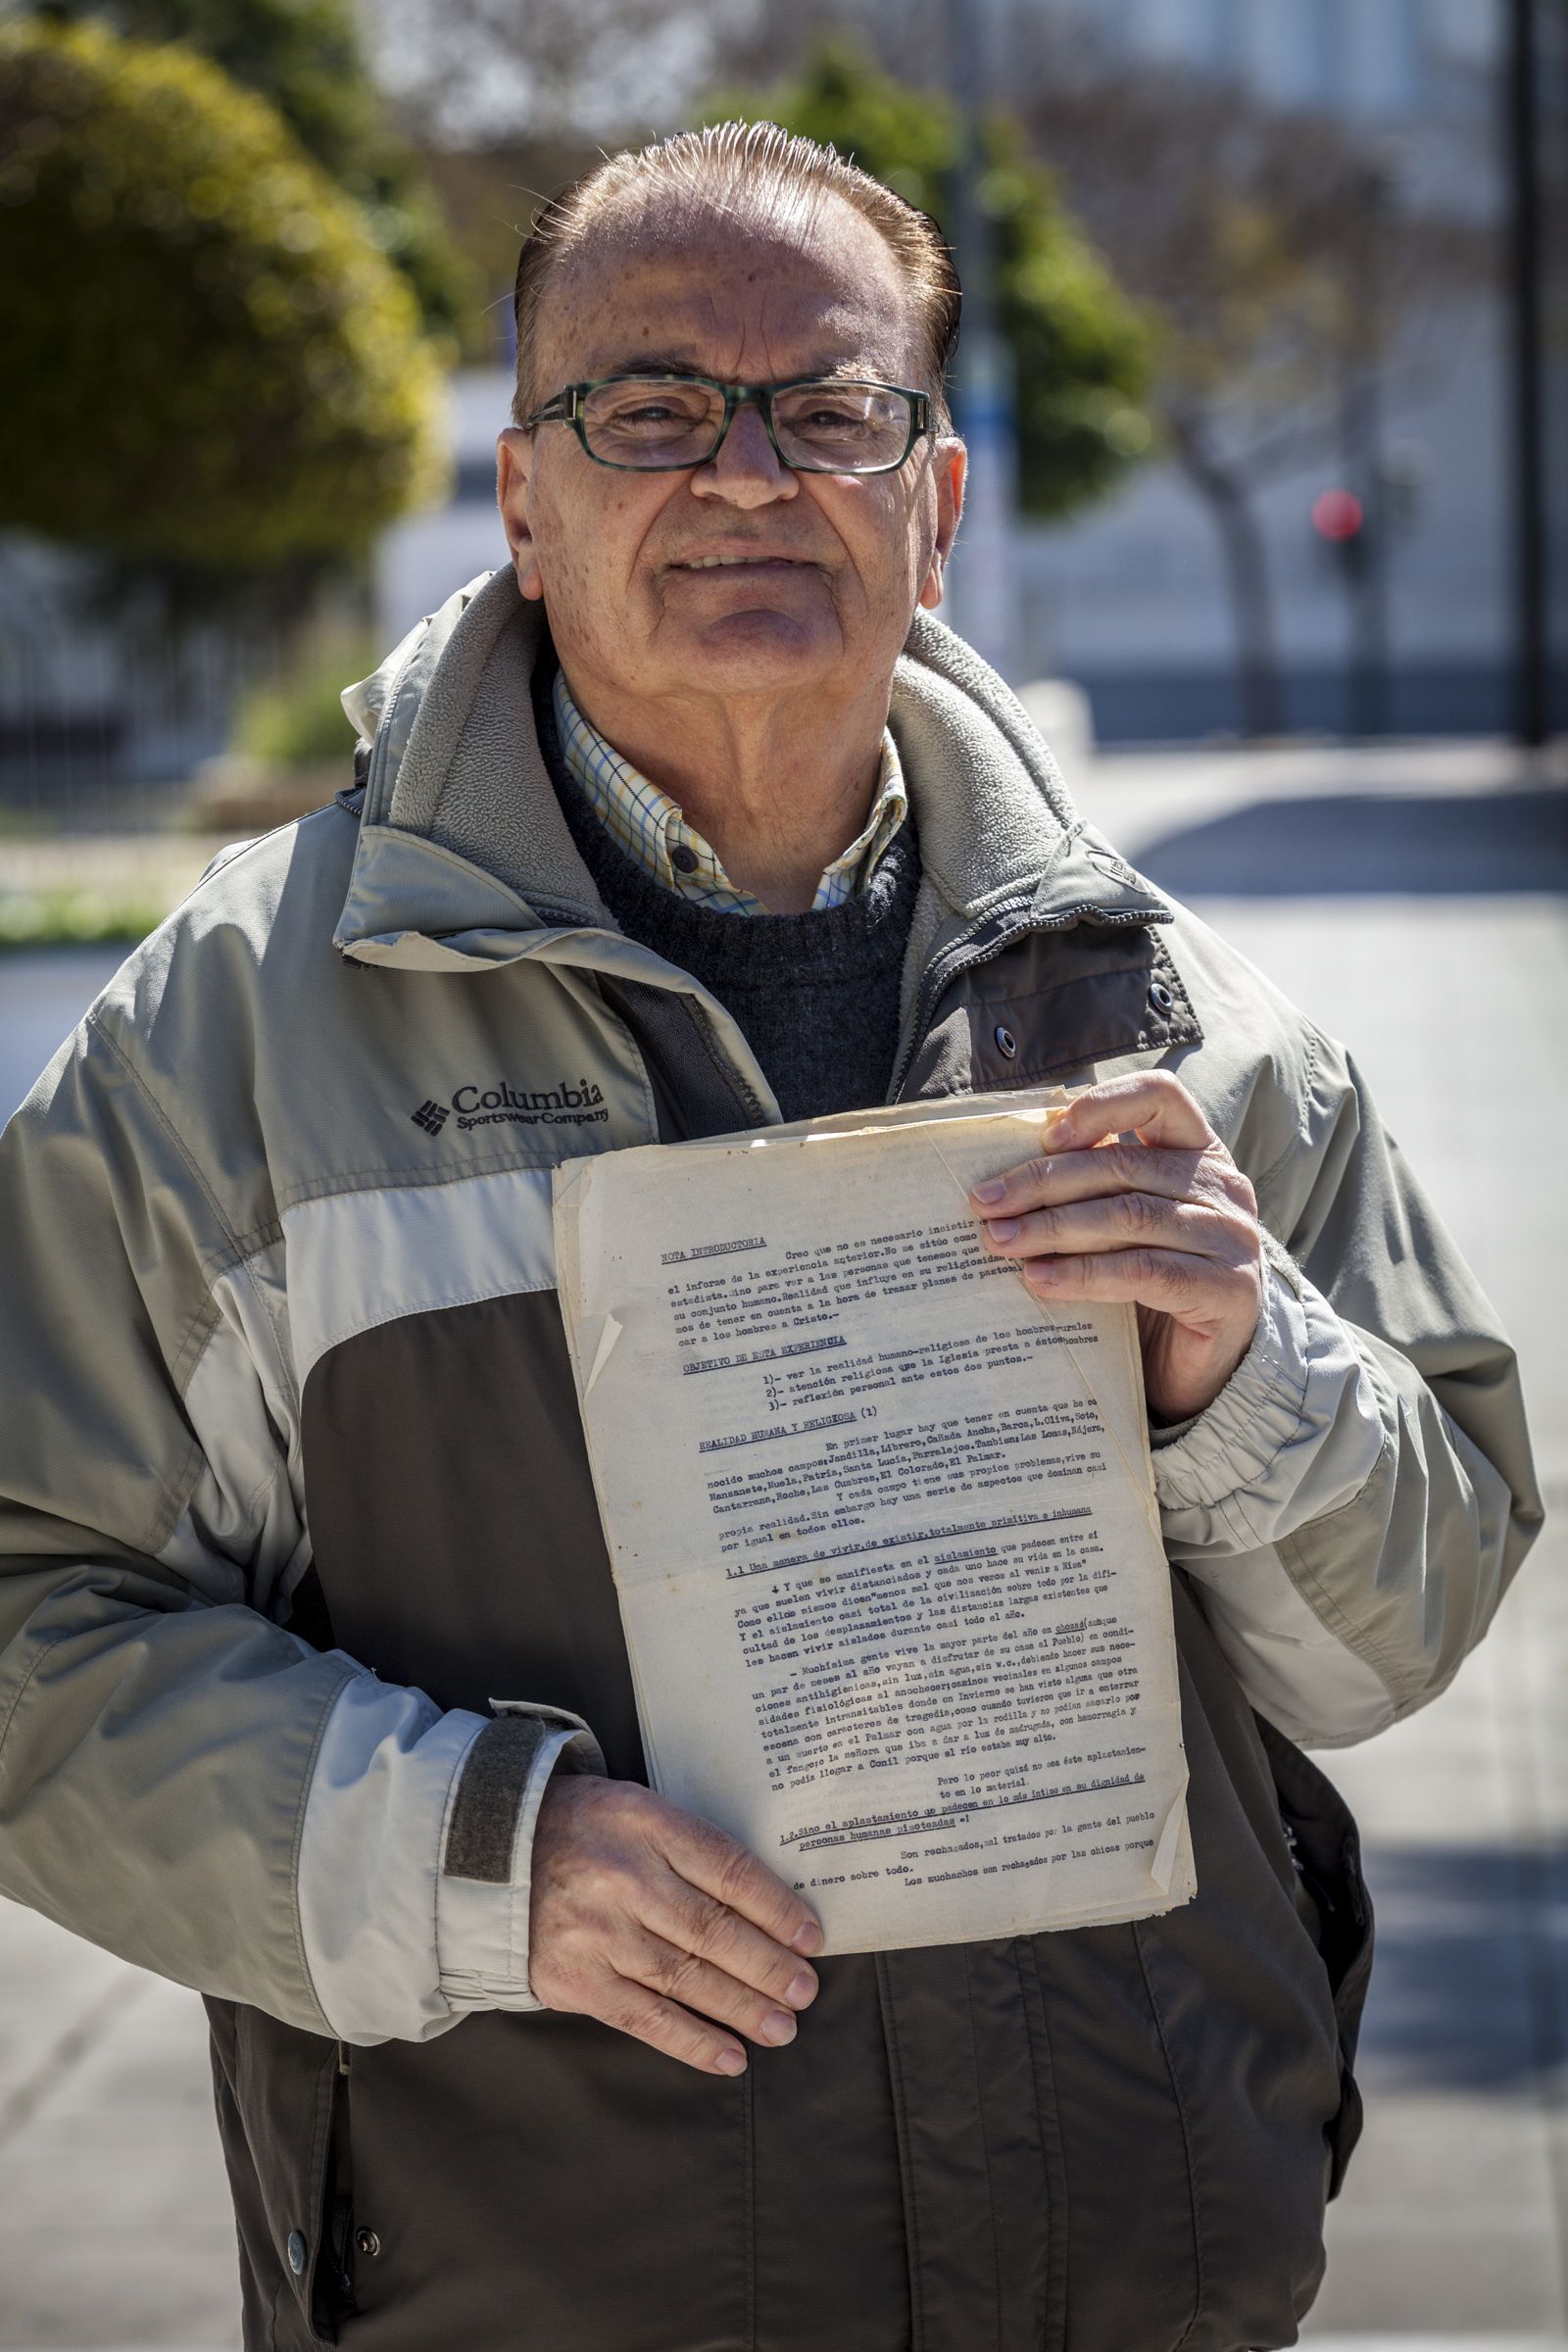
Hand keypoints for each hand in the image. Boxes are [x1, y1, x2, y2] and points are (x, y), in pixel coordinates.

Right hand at [527, 1772, 822, 2075]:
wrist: (488, 1853)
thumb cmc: (583, 1830)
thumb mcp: (636, 1810)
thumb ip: (690, 1846)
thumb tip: (766, 1903)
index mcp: (645, 1824)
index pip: (727, 1870)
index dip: (776, 1908)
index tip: (811, 1937)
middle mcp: (623, 1878)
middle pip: (712, 1930)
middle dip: (767, 1966)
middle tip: (805, 1990)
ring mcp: (596, 1933)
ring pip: (685, 1978)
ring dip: (741, 2008)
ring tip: (782, 2027)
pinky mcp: (573, 1979)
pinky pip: (644, 2017)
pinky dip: (691, 2041)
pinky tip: (730, 2055)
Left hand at [969, 1071, 1263, 1423]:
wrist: (1205, 1368)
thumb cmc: (1153, 1286)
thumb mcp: (1126, 1223)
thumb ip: (1094, 1188)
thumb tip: (1006, 1173)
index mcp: (1199, 1152)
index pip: (1160, 1096)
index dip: (1101, 1107)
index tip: (1046, 1135)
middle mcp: (1223, 1187)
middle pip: (1123, 1166)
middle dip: (1043, 1182)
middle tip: (985, 1203)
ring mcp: (1231, 1238)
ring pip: (1128, 1217)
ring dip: (1053, 1228)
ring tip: (1000, 1241)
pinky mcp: (1228, 1289)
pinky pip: (1143, 1271)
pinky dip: (1083, 1274)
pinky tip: (1039, 1280)